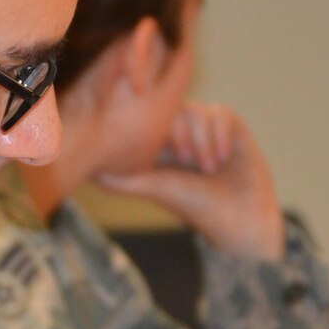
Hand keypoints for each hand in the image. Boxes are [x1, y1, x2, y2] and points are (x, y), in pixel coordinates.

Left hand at [94, 102, 284, 260]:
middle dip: (180, 135)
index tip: (168, 157)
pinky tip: (222, 158)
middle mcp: (182, 130)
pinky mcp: (232, 127)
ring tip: (208, 168)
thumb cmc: (194, 206)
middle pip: (171, 109)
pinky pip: (219, 113)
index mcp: (160, 141)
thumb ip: (121, 180)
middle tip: (188, 162)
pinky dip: (219, 135)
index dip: (156, 130)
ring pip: (195, 111)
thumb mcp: (155, 188)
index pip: (147, 116)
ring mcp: (206, 127)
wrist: (239, 220)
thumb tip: (89, 173)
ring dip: (201, 140)